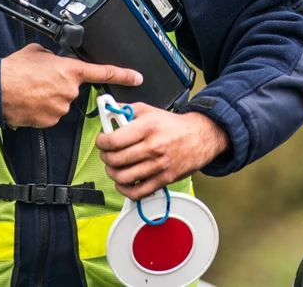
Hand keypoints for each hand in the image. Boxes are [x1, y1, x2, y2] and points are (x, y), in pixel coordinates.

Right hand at [0, 44, 141, 127]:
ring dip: (50, 98)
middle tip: (41, 82)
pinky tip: (31, 102)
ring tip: (32, 91)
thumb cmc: (14, 70)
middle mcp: (70, 90)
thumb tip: (56, 61)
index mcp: (70, 70)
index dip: (123, 75)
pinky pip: (52, 114)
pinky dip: (43, 109)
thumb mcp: (38, 52)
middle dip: (61, 86)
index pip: (104, 73)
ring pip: (62, 103)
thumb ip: (54, 57)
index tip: (137, 78)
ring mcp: (61, 107)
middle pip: (73, 89)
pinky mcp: (51, 121)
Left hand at [95, 103, 229, 199]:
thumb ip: (127, 110)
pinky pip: (137, 192)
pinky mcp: (164, 179)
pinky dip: (125, 190)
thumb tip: (108, 111)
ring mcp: (158, 166)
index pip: (114, 140)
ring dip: (112, 173)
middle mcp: (153, 147)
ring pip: (123, 177)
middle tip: (107, 153)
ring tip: (114, 166)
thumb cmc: (174, 125)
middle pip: (116, 159)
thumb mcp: (150, 110)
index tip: (102, 141)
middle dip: (105, 157)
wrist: (200, 136)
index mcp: (148, 128)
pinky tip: (123, 182)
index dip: (102, 142)